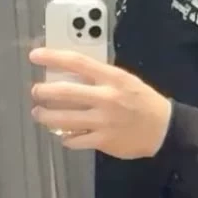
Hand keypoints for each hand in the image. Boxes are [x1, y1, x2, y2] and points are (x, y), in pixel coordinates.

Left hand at [30, 49, 172, 159]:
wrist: (163, 129)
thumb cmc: (142, 101)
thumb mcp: (124, 80)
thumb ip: (100, 77)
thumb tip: (71, 74)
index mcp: (111, 78)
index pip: (77, 62)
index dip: (53, 57)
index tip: (35, 56)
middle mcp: (105, 97)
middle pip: (64, 92)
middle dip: (43, 92)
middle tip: (36, 92)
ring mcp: (103, 121)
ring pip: (64, 119)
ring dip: (46, 116)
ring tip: (39, 114)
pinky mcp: (102, 140)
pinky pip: (74, 140)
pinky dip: (65, 137)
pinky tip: (63, 134)